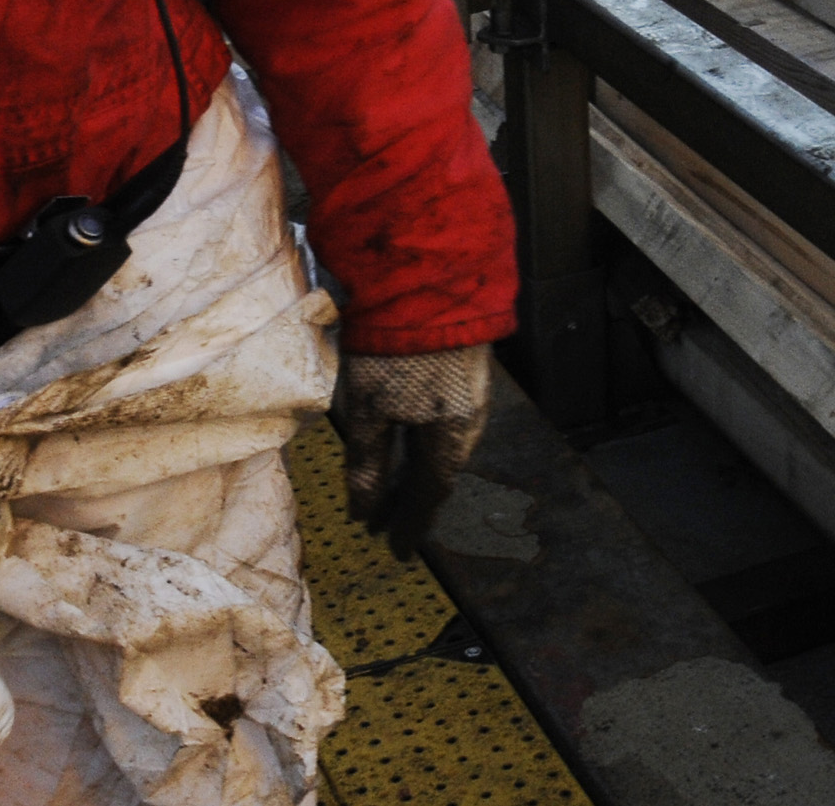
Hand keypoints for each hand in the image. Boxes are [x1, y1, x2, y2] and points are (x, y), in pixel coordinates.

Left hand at [334, 343, 493, 560]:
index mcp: (451, 437)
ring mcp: (470, 393)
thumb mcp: (369, 411)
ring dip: (415, 471)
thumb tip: (363, 510)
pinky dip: (423, 443)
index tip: (398, 550)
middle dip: (410, 500)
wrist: (427, 284)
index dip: (411, 524)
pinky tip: (406, 440)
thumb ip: (368, 464)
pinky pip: (446, 424)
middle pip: (440, 473)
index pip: (431, 495)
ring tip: (389, 485)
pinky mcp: (463, 371)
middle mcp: (469, 420)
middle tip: (384, 522)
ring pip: (443, 448)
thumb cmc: (395, 350)